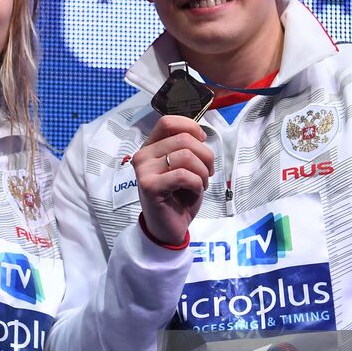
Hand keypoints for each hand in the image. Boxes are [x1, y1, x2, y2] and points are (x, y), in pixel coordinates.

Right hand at [133, 115, 214, 244]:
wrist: (168, 229)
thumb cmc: (178, 197)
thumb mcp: (185, 168)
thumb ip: (186, 149)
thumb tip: (199, 134)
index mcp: (151, 147)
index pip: (167, 122)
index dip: (190, 127)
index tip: (202, 141)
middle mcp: (143, 155)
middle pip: (183, 139)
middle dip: (205, 156)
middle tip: (208, 172)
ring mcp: (143, 171)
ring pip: (186, 156)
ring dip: (202, 172)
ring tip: (201, 184)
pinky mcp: (149, 186)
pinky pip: (183, 175)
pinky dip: (197, 184)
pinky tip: (194, 192)